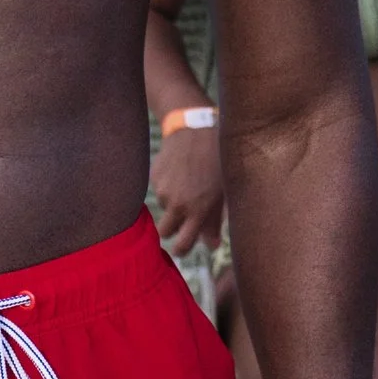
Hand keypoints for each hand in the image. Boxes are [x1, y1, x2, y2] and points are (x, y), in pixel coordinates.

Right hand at [147, 121, 225, 255]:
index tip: (182, 249)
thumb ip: (215, 221)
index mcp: (197, 211)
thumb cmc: (218, 161)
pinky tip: (180, 170)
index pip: (183, 244)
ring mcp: (163, 190)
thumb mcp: (223, 192)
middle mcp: (177, 205)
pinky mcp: (154, 177)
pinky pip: (159, 188)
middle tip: (179, 223)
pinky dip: (167, 185)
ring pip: (164, 207)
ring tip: (188, 182)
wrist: (196, 128)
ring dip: (172, 202)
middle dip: (171, 230)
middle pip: (164, 232)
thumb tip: (212, 245)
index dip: (182, 250)